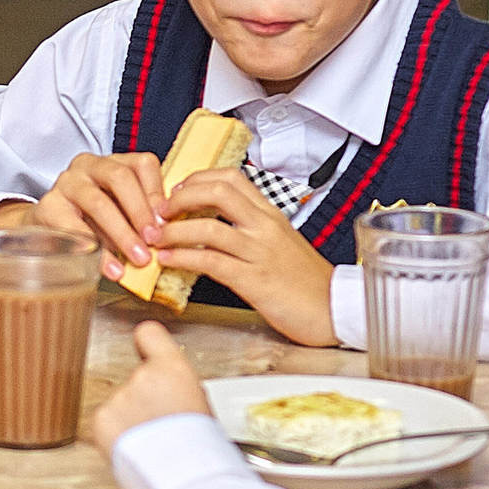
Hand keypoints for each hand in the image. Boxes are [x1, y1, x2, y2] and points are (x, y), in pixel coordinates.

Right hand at [0, 151, 169, 279]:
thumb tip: (165, 235)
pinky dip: (97, 250)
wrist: (46, 229)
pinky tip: (110, 267)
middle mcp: (88, 165)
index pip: (142, 164)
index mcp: (112, 162)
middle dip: (140, 212)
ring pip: (99, 202)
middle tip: (154, 241)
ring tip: (138, 259)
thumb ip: (140, 216)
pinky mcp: (48, 206)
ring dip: (122, 233)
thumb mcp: (119, 211)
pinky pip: (75, 228)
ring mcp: (66, 184)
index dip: (157, 193)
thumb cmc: (91, 220)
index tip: (167, 222)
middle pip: (120, 178)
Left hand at [92, 321, 209, 453]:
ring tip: (151, 444)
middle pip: (137, 381)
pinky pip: (107, 422)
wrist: (183, 476)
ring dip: (130, 421)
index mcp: (172, 369)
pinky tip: (135, 448)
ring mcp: (119, 397)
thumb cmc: (199, 449)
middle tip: (159, 427)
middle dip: (143, 401)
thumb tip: (171, 394)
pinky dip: (116, 435)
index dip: (146, 342)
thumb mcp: (201, 407)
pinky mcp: (101, 419)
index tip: (144, 348)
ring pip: (121, 405)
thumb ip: (178, 391)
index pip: (149, 334)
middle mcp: (142, 377)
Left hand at [152, 169, 338, 345]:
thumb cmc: (307, 283)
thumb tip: (213, 225)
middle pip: (218, 192)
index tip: (176, 191)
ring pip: (209, 227)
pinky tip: (167, 259)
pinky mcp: (255, 280)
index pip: (232, 178)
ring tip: (152, 237)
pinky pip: (212, 262)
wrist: (336, 310)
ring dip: (173, 230)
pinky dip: (183, 257)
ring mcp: (260, 252)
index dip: (198, 179)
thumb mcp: (281, 245)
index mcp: (271, 215)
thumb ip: (252, 231)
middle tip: (157, 211)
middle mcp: (265, 227)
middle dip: (180, 197)